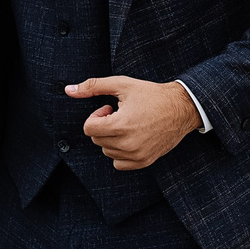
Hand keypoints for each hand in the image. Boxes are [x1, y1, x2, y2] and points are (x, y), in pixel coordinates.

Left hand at [68, 76, 199, 170]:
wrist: (181, 108)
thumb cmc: (151, 94)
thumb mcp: (121, 85)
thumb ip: (93, 86)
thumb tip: (68, 90)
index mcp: (120, 125)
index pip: (88, 129)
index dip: (96, 116)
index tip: (110, 109)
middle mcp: (127, 144)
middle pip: (97, 140)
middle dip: (104, 126)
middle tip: (121, 114)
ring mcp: (136, 155)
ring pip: (107, 151)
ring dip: (112, 139)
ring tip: (129, 125)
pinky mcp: (144, 161)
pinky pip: (118, 163)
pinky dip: (120, 152)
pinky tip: (132, 137)